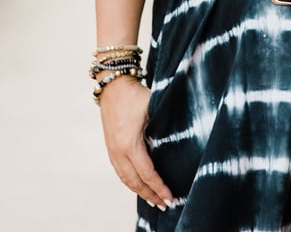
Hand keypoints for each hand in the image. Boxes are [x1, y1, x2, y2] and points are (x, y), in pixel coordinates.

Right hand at [99, 76, 174, 210]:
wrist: (112, 84)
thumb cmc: (135, 93)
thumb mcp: (154, 107)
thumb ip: (164, 124)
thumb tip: (181, 138)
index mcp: (129, 144)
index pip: (146, 173)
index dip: (159, 187)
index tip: (170, 197)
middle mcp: (118, 151)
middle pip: (135, 182)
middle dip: (150, 195)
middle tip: (164, 205)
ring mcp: (112, 150)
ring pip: (125, 179)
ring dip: (139, 192)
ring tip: (153, 200)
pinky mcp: (109, 147)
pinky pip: (120, 172)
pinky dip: (130, 182)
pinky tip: (139, 185)